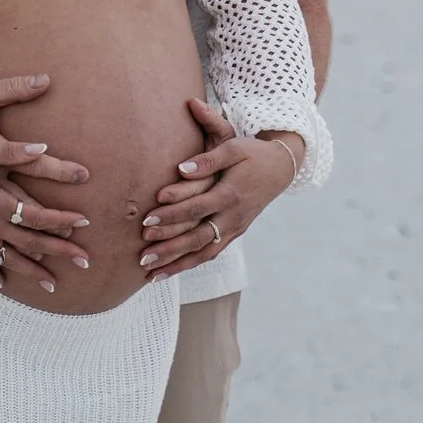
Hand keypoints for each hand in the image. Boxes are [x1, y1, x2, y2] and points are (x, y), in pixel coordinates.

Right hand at [0, 140, 93, 293]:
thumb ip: (11, 151)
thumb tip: (43, 148)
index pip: (39, 217)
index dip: (63, 220)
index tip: (84, 224)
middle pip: (33, 244)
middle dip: (61, 252)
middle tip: (85, 261)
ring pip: (11, 260)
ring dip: (34, 272)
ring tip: (54, 285)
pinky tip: (4, 285)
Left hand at [136, 100, 300, 279]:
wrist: (280, 168)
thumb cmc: (253, 154)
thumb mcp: (234, 148)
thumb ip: (208, 160)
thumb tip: (181, 169)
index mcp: (231, 194)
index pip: (197, 208)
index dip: (172, 214)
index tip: (146, 219)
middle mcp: (233, 217)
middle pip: (198, 238)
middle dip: (169, 249)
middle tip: (142, 256)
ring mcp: (235, 228)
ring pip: (203, 253)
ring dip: (177, 265)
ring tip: (150, 274)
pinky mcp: (234, 234)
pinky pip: (211, 254)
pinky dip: (189, 264)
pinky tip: (169, 272)